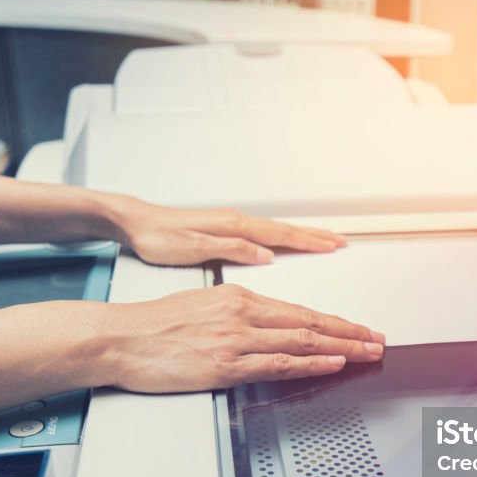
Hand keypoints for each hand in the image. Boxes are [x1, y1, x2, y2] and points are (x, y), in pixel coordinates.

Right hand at [84, 284, 384, 392]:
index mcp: (238, 298)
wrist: (122, 338)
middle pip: (310, 323)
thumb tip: (261, 326)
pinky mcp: (226, 365)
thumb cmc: (155, 324)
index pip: (299, 311)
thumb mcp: (202, 305)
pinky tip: (332, 363)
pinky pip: (279, 363)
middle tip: (377, 339)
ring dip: (342, 347)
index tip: (355, 327)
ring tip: (368, 352)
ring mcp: (237, 340)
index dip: (334, 321)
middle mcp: (243, 314)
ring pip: (302, 342)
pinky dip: (310, 363)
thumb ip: (236, 315)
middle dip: (350, 332)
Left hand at [100, 193, 345, 265]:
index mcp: (234, 227)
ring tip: (325, 239)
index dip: (310, 242)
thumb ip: (231, 249)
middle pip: (286, 230)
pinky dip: (283, 236)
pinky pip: (264, 232)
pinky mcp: (225, 230)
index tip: (333, 246)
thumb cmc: (157, 237)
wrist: (134, 222)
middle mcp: (236, 222)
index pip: (281, 235)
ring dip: (303, 234)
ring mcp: (232, 225)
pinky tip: (286, 242)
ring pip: (277, 230)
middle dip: (316, 236)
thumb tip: (264, 253)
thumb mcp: (192, 247)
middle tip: (342, 241)